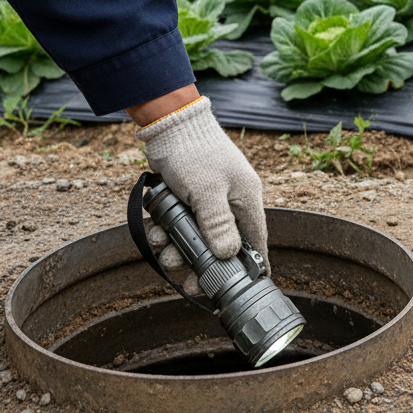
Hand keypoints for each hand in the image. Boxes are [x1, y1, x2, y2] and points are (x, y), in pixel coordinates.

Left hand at [135, 96, 269, 273]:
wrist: (169, 123)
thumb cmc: (194, 152)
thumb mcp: (206, 192)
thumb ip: (217, 225)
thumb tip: (227, 255)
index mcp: (245, 199)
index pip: (255, 240)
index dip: (250, 266)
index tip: (242, 289)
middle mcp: (231, 201)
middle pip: (222, 245)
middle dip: (202, 263)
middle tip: (189, 282)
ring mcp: (210, 199)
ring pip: (198, 236)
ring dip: (180, 247)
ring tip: (164, 252)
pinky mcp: (190, 196)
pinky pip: (182, 223)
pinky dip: (169, 230)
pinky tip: (157, 231)